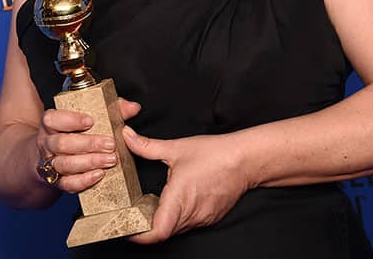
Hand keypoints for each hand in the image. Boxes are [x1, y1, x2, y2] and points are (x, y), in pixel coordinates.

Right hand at [35, 98, 140, 193]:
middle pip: (61, 144)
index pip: (52, 119)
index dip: (70, 120)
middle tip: (110, 144)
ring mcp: (50, 163)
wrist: (51, 156)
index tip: (90, 121)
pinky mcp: (57, 181)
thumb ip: (110, 110)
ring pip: (65, 164)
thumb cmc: (73, 132)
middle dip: (88, 144)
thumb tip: (132, 107)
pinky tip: (99, 175)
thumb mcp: (86, 117)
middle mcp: (47, 143)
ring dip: (89, 162)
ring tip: (110, 160)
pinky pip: (67, 183)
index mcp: (51, 124)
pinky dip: (83, 180)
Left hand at [123, 126, 248, 243]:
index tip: (127, 225)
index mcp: (180, 199)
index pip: (157, 232)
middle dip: (146, 226)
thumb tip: (127, 137)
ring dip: (162, 222)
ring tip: (149, 207)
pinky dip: (177, 218)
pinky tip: (172, 203)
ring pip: (176, 229)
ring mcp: (203, 219)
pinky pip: (188, 224)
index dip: (139, 234)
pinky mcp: (210, 218)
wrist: (246, 160)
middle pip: (163, 232)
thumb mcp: (176, 148)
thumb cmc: (214, 154)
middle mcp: (192, 214)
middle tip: (132, 212)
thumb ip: (147, 146)